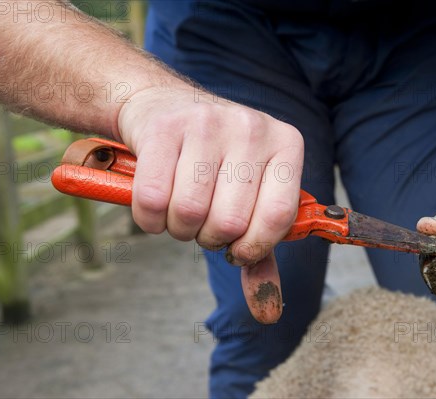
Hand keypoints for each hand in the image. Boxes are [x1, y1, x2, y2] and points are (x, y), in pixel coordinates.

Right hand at [117, 86, 303, 323]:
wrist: (165, 106)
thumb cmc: (214, 163)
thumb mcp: (249, 195)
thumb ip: (260, 250)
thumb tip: (267, 312)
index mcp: (286, 145)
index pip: (279, 217)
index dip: (252, 247)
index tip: (237, 249)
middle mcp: (252, 128)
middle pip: (229, 222)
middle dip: (210, 238)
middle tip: (204, 223)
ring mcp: (207, 123)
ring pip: (189, 213)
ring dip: (178, 229)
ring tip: (182, 211)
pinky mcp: (163, 128)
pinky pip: (152, 201)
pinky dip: (149, 220)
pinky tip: (155, 207)